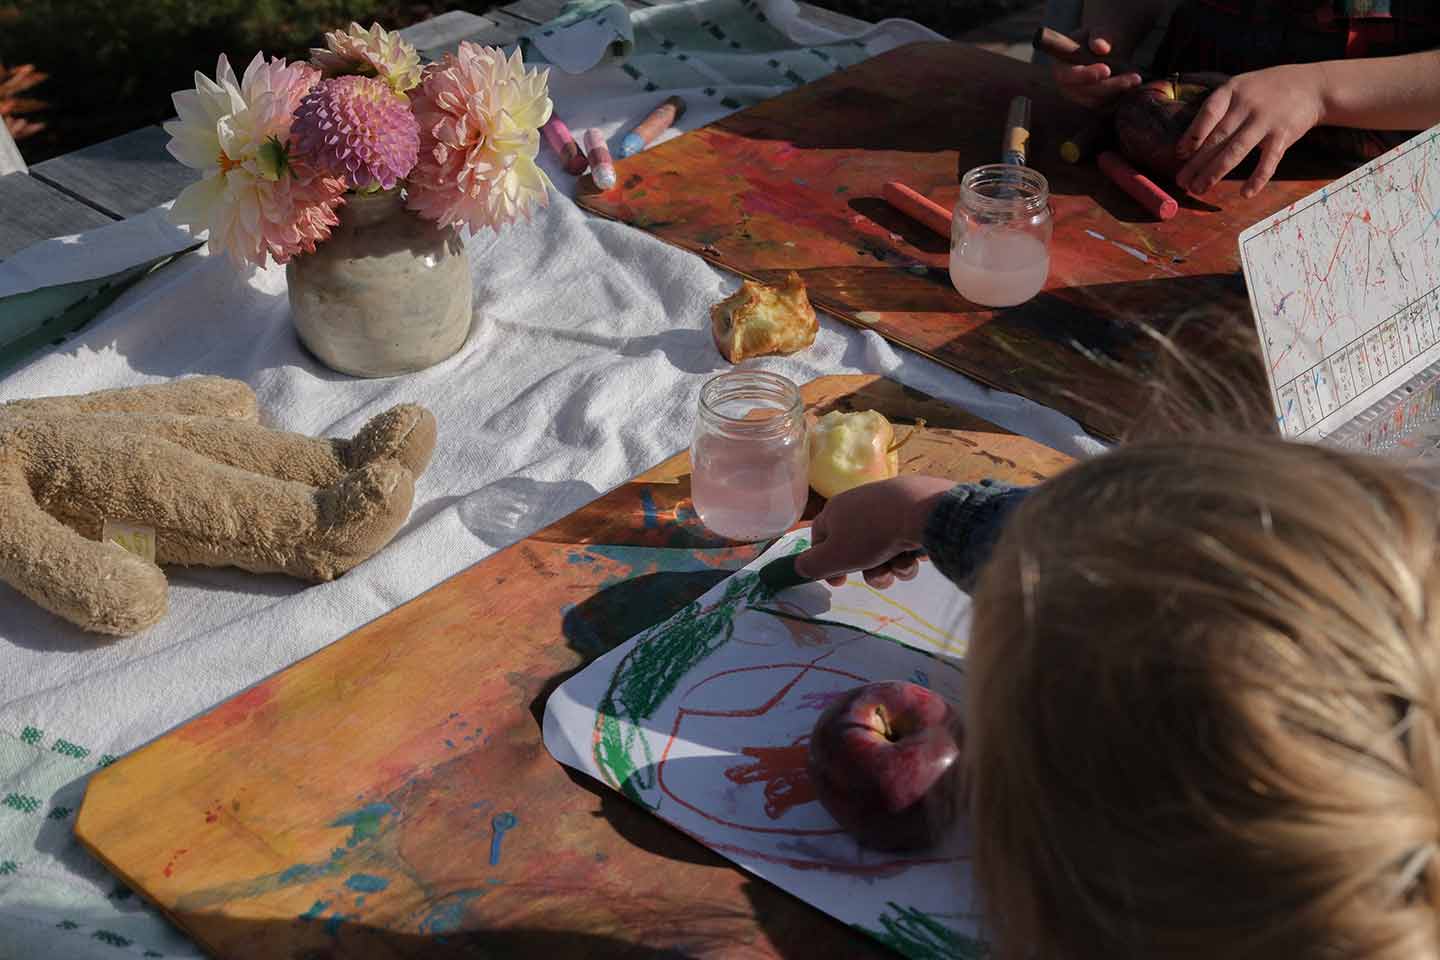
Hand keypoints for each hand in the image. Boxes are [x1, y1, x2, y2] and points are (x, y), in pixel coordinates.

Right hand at [793, 475, 956, 589]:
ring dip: (888, 567)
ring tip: (898, 567)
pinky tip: (913, 556)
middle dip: (866, 571)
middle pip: (854, 548)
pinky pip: (902, 541)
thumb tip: (799, 567)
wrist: (921, 510)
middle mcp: (859, 505)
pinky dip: (905, 555)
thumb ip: (811, 565)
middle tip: (877, 577)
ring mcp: (887, 507)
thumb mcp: (833, 556)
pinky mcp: (912, 512)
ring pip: (880, 550)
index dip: (824, 563)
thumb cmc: (870, 534)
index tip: (838, 583)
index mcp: (835, 510)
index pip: (820, 537)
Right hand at [1052, 31, 1142, 107]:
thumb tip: (1101, 47)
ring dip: (1118, 92)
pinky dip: (1119, 98)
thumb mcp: (1100, 29)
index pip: (1067, 75)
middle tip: (1133, 78)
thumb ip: (1100, 35)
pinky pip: (1105, 106)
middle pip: (1083, 92)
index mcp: (1060, 65)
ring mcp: (1077, 97)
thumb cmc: (1100, 36)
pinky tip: (1133, 87)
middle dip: (1110, 86)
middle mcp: (1065, 85)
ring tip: (1137, 79)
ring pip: (1096, 102)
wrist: (1105, 47)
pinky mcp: (1091, 103)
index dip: (1085, 75)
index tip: (1107, 70)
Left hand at [1175, 64, 1325, 197]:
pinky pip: (1268, 161)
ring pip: (1235, 152)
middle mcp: (1247, 105)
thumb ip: (1218, 109)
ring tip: (1199, 189)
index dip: (1192, 135)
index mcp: (1233, 91)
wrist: (1314, 86)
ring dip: (1214, 173)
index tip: (1180, 154)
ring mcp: (1266, 121)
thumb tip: (1188, 144)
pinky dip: (1257, 178)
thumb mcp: (1241, 87)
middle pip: (1217, 138)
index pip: (1207, 113)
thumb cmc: (1267, 90)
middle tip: (1182, 183)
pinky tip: (1245, 194)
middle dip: (1196, 164)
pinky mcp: (1283, 135)